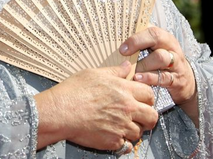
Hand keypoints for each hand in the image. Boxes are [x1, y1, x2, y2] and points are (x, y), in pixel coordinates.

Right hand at [35, 62, 158, 151]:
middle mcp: (126, 109)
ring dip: (134, 130)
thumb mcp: (94, 74)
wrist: (60, 112)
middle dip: (149, 117)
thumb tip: (127, 66)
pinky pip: (126, 145)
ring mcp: (121, 126)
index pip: (149, 94)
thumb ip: (114, 71)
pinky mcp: (113, 141)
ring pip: (139, 132)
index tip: (143, 100)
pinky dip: (122, 142)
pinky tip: (113, 135)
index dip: (148, 97)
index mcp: (124, 90)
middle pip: (152, 116)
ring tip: (122, 125)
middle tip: (141, 117)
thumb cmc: (73, 92)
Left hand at [119, 27, 197, 124]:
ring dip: (143, 64)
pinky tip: (138, 79)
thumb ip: (139, 44)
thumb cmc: (161, 63)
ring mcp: (176, 62)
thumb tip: (116, 36)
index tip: (122, 47)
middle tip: (123, 53)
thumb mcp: (154, 51)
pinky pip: (163, 77)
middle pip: (157, 37)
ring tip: (132, 71)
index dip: (135, 36)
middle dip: (138, 43)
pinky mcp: (177, 79)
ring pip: (161, 57)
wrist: (185, 81)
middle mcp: (171, 47)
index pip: (151, 29)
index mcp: (164, 37)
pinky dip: (149, 78)